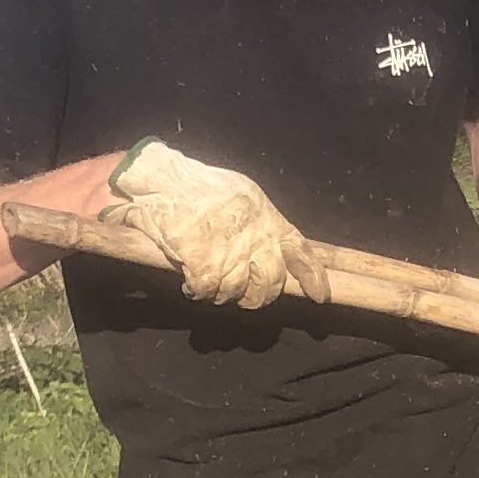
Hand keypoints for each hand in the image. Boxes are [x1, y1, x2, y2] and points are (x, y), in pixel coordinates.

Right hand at [105, 141, 328, 312]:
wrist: (158, 180)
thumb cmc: (194, 187)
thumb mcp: (238, 195)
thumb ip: (256, 222)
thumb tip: (267, 250)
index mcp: (264, 214)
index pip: (300, 248)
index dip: (312, 276)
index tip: (320, 296)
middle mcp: (254, 232)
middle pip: (271, 281)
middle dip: (260, 295)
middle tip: (244, 296)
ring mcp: (230, 249)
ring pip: (238, 291)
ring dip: (223, 294)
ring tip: (209, 284)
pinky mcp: (203, 261)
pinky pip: (208, 291)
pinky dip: (198, 292)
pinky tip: (189, 282)